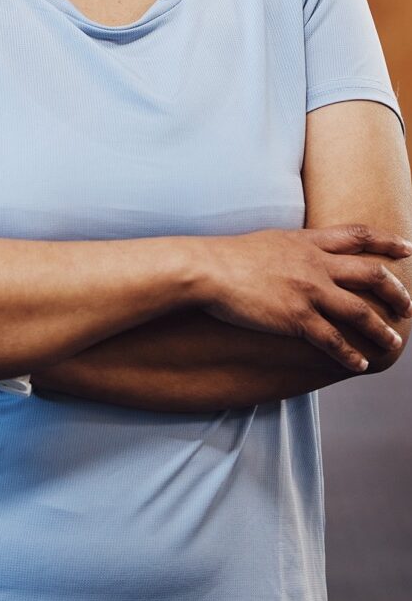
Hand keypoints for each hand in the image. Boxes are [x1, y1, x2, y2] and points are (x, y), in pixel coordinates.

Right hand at [191, 224, 411, 372]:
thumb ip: (296, 246)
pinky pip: (332, 339)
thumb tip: (305, 252)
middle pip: (371, 274)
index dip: (388, 242)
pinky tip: (359, 364)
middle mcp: (316, 264)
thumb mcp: (272, 240)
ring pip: (360, 311)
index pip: (359, 236)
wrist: (208, 269)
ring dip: (381, 329)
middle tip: (408, 306)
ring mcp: (308, 291)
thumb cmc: (231, 256)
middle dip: (396, 291)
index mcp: (309, 242)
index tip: (408, 250)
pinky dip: (349, 354)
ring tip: (394, 342)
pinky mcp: (296, 317)